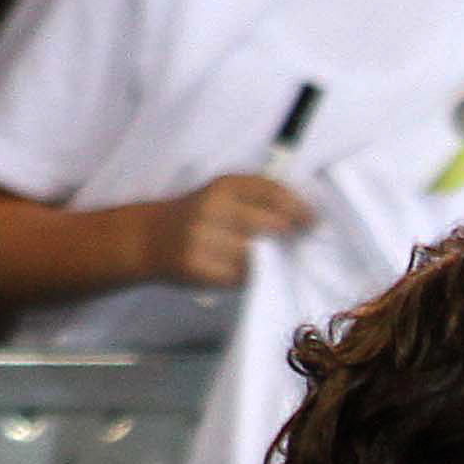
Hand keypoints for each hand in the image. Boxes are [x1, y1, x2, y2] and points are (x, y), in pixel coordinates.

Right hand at [140, 173, 313, 286]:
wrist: (149, 236)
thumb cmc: (198, 216)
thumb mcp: (222, 195)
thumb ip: (258, 200)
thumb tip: (306, 220)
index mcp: (224, 186)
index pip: (272, 192)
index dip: (299, 208)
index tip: (313, 222)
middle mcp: (213, 208)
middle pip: (271, 225)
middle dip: (290, 236)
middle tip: (299, 244)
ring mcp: (203, 238)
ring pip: (257, 255)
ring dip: (271, 261)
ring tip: (271, 260)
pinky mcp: (198, 267)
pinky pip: (239, 277)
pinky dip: (250, 277)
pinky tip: (248, 273)